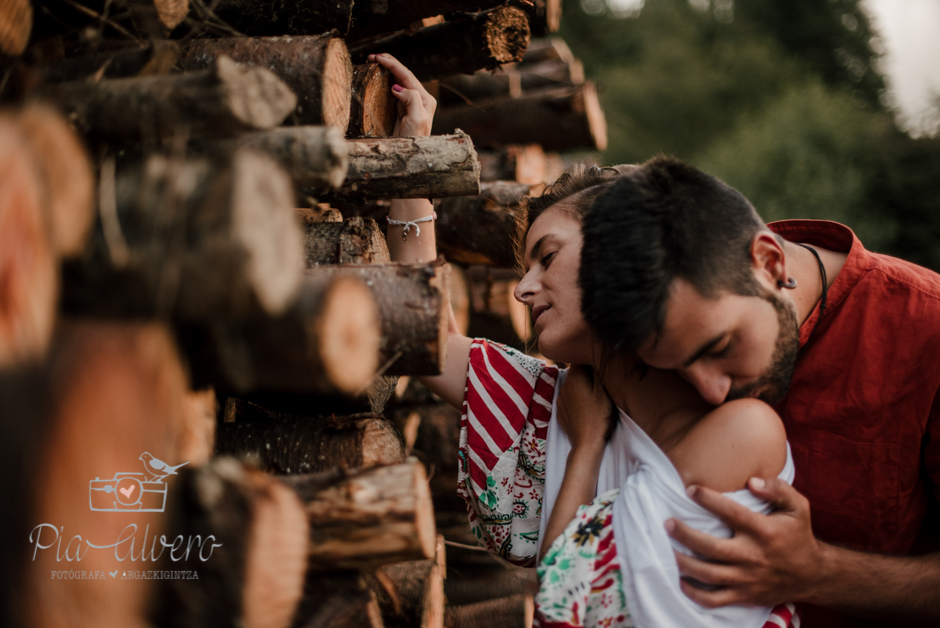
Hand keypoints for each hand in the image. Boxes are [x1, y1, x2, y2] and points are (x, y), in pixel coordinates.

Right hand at [368, 53, 436, 137]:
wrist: (408, 159)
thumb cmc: (415, 140)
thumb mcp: (417, 119)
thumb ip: (411, 99)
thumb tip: (397, 87)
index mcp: (424, 99)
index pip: (406, 75)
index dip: (392, 64)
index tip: (377, 57)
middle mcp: (418, 100)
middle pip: (402, 75)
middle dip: (387, 64)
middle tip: (371, 57)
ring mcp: (408, 105)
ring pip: (396, 82)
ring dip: (384, 72)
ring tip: (372, 63)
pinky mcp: (399, 112)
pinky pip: (390, 93)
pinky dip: (382, 83)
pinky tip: (376, 79)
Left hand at [557, 365, 613, 449]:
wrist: (586, 443)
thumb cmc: (599, 416)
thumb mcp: (604, 391)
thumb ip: (598, 371)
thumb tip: (596, 356)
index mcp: (574, 377)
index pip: (581, 358)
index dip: (592, 359)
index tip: (602, 367)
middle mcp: (564, 385)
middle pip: (577, 371)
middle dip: (588, 374)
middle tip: (602, 383)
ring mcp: (561, 399)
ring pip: (574, 385)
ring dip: (583, 387)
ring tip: (596, 397)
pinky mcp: (561, 410)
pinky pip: (571, 398)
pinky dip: (578, 399)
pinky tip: (587, 408)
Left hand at [667, 477, 825, 607]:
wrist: (812, 575)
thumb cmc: (798, 535)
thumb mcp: (798, 507)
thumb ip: (778, 489)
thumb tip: (752, 481)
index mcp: (764, 531)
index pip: (730, 512)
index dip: (708, 499)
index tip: (690, 489)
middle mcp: (753, 556)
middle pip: (711, 547)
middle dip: (685, 534)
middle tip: (667, 523)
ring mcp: (746, 579)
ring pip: (708, 575)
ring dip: (683, 562)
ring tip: (666, 548)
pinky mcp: (744, 595)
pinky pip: (714, 599)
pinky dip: (694, 593)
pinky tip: (680, 580)